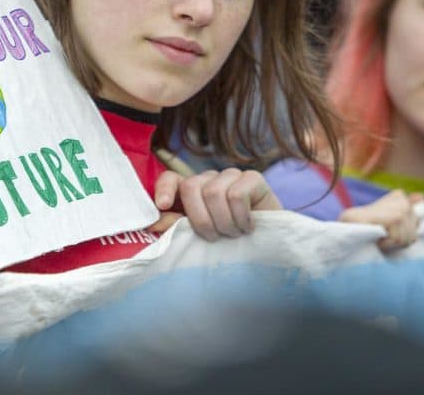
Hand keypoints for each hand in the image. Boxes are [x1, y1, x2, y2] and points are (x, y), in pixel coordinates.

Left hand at [150, 168, 281, 240]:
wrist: (270, 248)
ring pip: (214, 192)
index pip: (172, 179)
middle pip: (192, 187)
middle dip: (200, 219)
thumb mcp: (200, 237)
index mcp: (192, 191)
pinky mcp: (253, 178)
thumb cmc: (231, 243)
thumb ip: (177, 226)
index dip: (164, 189)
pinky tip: (249, 226)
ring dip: (224, 222)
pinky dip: (241, 217)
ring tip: (234, 234)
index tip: (162, 206)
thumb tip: (152, 223)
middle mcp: (210, 179)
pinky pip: (237, 194)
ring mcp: (232, 175)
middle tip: (214, 238)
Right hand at [339, 190, 423, 250]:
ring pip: (408, 238)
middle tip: (380, 234)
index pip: (416, 224)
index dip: (401, 234)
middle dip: (398, 240)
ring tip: (376, 235)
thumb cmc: (364, 226)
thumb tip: (422, 196)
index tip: (384, 230)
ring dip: (391, 243)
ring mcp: (400, 206)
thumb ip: (406, 208)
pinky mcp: (395, 217)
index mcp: (401, 197)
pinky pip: (399, 240)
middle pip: (414, 233)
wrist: (344, 228)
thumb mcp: (389, 220)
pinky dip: (386, 244)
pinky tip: (375, 236)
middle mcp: (402, 198)